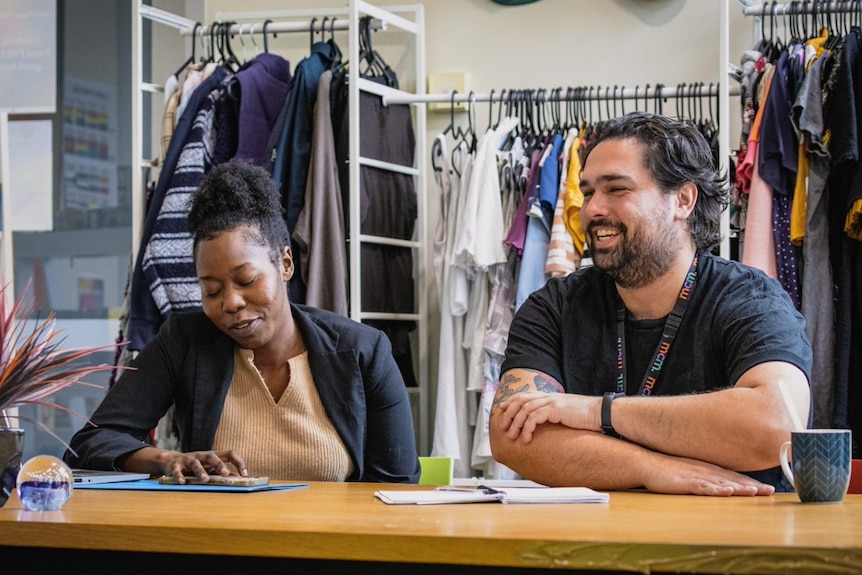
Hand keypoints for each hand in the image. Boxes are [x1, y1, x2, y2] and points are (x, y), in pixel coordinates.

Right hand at [161, 450, 247, 483]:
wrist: (170, 461)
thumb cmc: (196, 466)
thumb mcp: (210, 468)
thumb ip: (223, 473)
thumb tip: (239, 478)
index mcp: (213, 456)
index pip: (230, 454)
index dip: (239, 462)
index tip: (245, 474)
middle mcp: (201, 456)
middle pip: (212, 456)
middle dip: (219, 465)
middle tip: (226, 474)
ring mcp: (188, 460)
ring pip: (195, 463)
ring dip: (200, 471)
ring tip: (205, 479)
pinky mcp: (175, 465)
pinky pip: (177, 470)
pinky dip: (179, 476)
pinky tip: (182, 482)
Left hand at [497, 391, 600, 442]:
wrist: (601, 413)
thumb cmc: (587, 417)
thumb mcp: (567, 413)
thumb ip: (555, 414)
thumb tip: (546, 424)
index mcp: (550, 396)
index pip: (525, 395)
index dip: (511, 401)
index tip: (501, 410)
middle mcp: (549, 397)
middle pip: (521, 400)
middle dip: (509, 413)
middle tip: (503, 427)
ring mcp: (552, 402)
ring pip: (525, 409)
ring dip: (516, 423)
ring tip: (512, 436)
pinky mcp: (556, 410)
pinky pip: (534, 418)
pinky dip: (527, 428)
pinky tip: (526, 439)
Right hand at [643, 455, 774, 496]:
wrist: (648, 464)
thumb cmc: (669, 470)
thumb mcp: (692, 473)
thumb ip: (707, 478)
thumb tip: (721, 485)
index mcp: (709, 470)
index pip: (735, 478)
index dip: (752, 483)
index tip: (769, 490)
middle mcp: (707, 472)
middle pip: (734, 480)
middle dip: (753, 486)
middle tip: (771, 492)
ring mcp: (697, 476)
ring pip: (722, 483)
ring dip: (740, 488)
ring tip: (756, 492)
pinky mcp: (686, 482)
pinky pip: (704, 487)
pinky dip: (717, 490)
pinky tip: (727, 492)